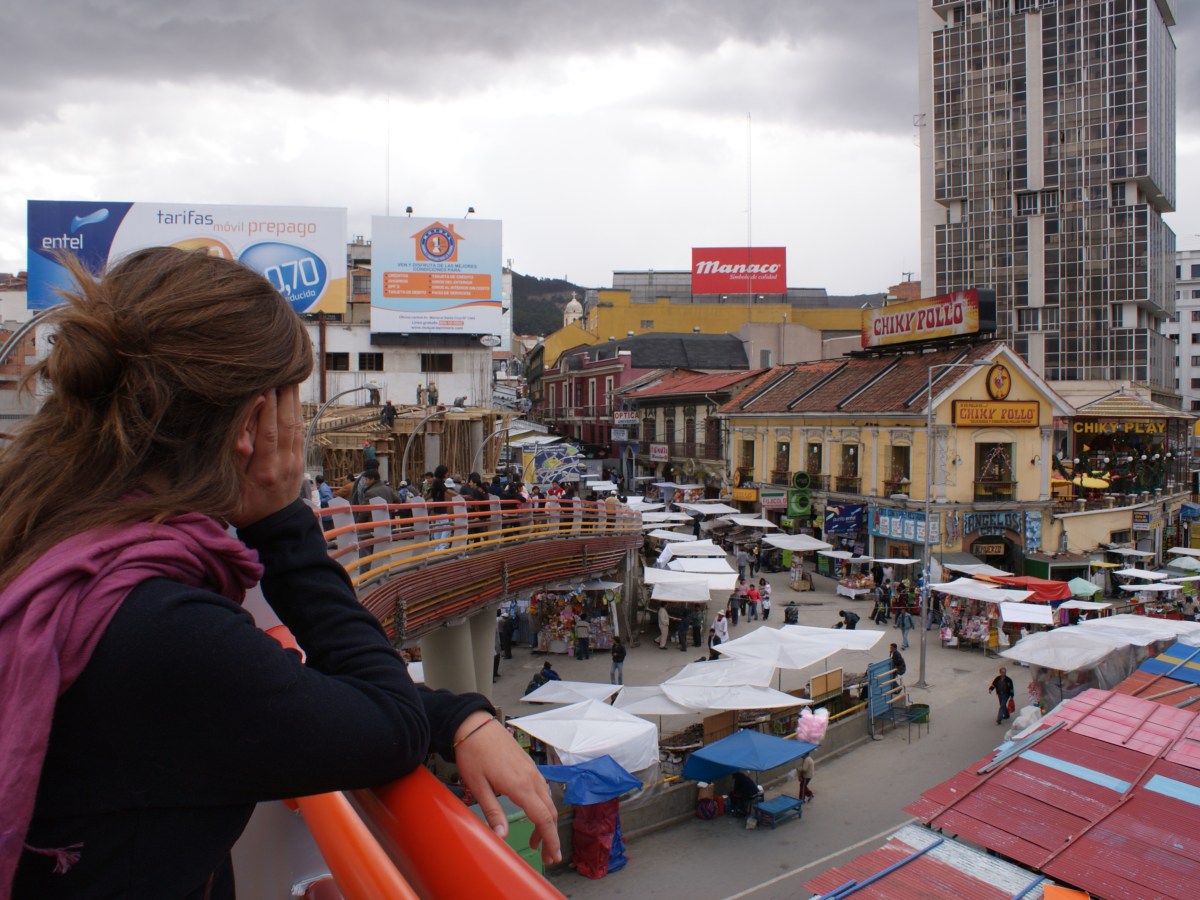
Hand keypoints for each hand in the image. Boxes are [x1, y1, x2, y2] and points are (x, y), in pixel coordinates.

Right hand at [230, 385, 305, 527]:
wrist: (274, 526)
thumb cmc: (245, 507)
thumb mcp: (232, 490)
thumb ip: (237, 463)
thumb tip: (242, 435)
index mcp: (265, 471)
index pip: (269, 433)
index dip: (268, 408)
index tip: (265, 385)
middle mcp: (284, 464)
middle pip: (287, 423)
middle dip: (284, 396)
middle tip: (281, 370)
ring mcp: (295, 461)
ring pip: (296, 425)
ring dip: (293, 400)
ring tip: (290, 375)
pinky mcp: (300, 459)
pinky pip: (300, 431)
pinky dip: (297, 411)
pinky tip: (294, 396)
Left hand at [453, 712, 561, 865]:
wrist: (474, 726)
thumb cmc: (473, 755)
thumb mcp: (479, 786)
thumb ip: (493, 812)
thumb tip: (501, 837)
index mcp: (520, 786)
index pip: (543, 818)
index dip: (550, 839)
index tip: (554, 856)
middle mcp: (531, 778)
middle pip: (549, 812)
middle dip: (550, 836)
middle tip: (547, 856)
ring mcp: (531, 770)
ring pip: (547, 800)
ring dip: (545, 822)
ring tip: (536, 841)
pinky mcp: (527, 765)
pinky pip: (542, 789)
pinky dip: (542, 807)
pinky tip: (532, 813)